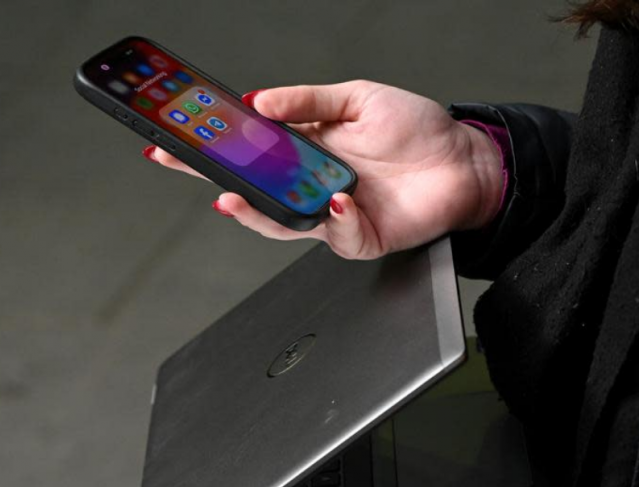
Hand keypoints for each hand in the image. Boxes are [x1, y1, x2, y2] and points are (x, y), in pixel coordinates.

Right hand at [147, 81, 504, 258]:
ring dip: (256, 211)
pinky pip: (340, 235)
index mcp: (306, 149)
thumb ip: (308, 101)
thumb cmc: (418, 129)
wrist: (466, 159)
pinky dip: (336, 219)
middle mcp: (313, 186)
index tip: (172, 138)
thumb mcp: (357, 97)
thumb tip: (259, 102)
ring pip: (283, 223)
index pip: (248, 150)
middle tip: (183, 166)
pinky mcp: (364, 237)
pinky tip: (337, 199)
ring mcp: (335, 215)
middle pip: (252, 190)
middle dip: (213, 179)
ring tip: (236, 195)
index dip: (210, 147)